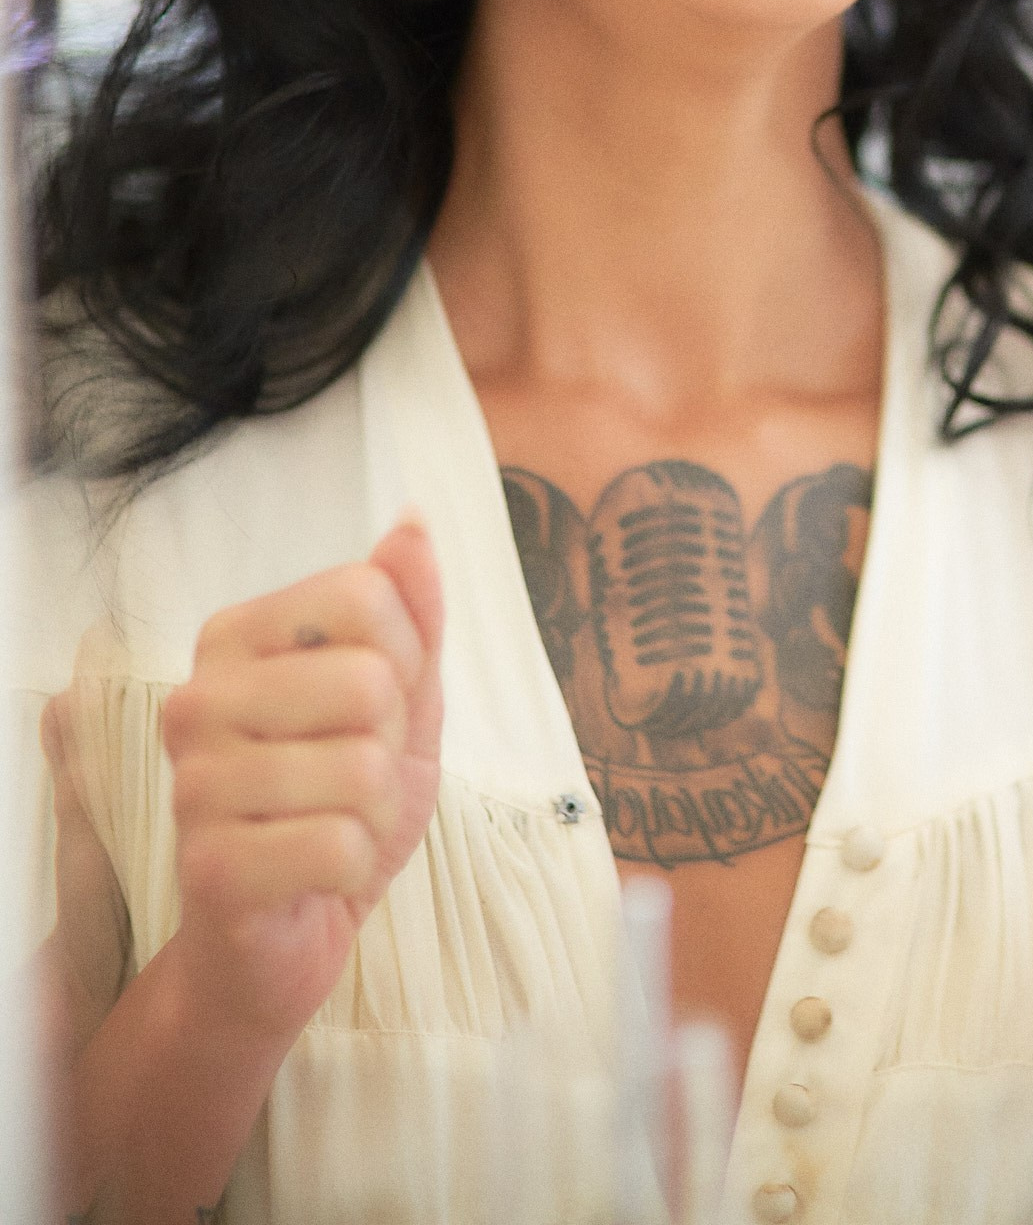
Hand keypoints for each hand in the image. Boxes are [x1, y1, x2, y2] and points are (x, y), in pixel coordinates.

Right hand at [159, 513, 443, 1047]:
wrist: (280, 937)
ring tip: (332, 826)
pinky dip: (355, 865)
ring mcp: (194, 782)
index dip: (404, 657)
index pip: (366, 593)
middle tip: (351, 779)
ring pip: (362, 770)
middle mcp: (196, 698)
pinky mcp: (208, 866)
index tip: (374, 706)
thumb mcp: (399, 699)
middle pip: (369, 681)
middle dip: (391, 743)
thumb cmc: (336, 804)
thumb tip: (412, 521)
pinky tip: (315, 874)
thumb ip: (409, 610)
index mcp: (233, 636)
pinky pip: (340, 845)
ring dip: (376, 813)